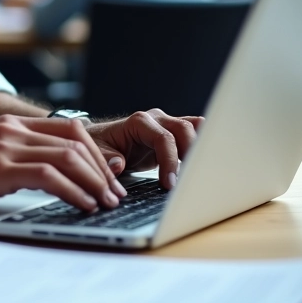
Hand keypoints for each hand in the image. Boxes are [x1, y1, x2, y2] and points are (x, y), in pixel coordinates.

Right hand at [0, 114, 129, 212]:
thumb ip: (15, 155)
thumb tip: (49, 175)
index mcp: (11, 123)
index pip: (70, 129)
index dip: (96, 153)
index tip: (107, 176)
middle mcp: (13, 129)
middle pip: (76, 141)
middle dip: (102, 169)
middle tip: (114, 193)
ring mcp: (6, 146)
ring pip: (68, 157)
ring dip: (94, 182)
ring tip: (105, 203)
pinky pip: (50, 176)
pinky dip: (74, 192)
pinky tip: (83, 205)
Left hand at [88, 110, 202, 189]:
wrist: (103, 139)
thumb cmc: (100, 145)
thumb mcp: (97, 152)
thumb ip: (107, 158)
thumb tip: (118, 164)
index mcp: (139, 122)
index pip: (163, 138)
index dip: (170, 160)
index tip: (170, 183)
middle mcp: (156, 119)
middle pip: (184, 129)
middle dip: (190, 154)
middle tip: (189, 181)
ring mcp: (167, 124)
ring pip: (193, 129)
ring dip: (200, 149)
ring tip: (200, 173)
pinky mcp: (173, 135)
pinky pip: (194, 134)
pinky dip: (202, 146)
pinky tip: (204, 164)